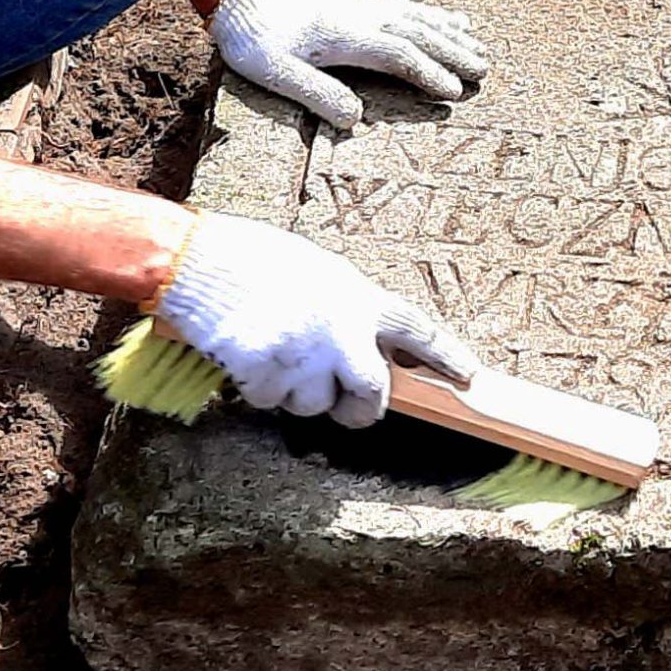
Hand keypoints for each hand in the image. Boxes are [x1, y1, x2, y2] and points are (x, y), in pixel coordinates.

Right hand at [157, 211, 477, 425]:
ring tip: (272, 347)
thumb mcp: (321, 273)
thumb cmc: (257, 260)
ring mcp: (306, 356)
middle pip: (373, 395)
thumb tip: (360, 345)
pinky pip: (270, 401)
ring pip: (313, 405)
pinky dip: (257, 387)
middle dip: (360, 410)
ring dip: (295, 391)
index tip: (469, 375)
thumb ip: (346, 310)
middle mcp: (341, 330)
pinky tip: (245, 352)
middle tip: (348, 409)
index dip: (445, 354)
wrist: (201, 259)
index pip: (416, 329)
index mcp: (358, 297)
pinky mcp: (269, 374)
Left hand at [210, 0, 489, 127]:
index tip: (454, 92)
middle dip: (453, 52)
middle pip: (417, 32)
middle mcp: (359, 16)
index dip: (428, 73)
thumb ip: (316, 93)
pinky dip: (431, 14)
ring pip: (416, 16)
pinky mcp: (356, 3)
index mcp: (343, 34)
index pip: (398, 53)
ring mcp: (360, 7)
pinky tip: (445, 18)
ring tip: (477, 44)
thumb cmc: (253, 39)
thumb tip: (356, 119)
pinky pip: (404, 6)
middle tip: (483, 71)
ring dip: (448, 32)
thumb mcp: (274, 72)